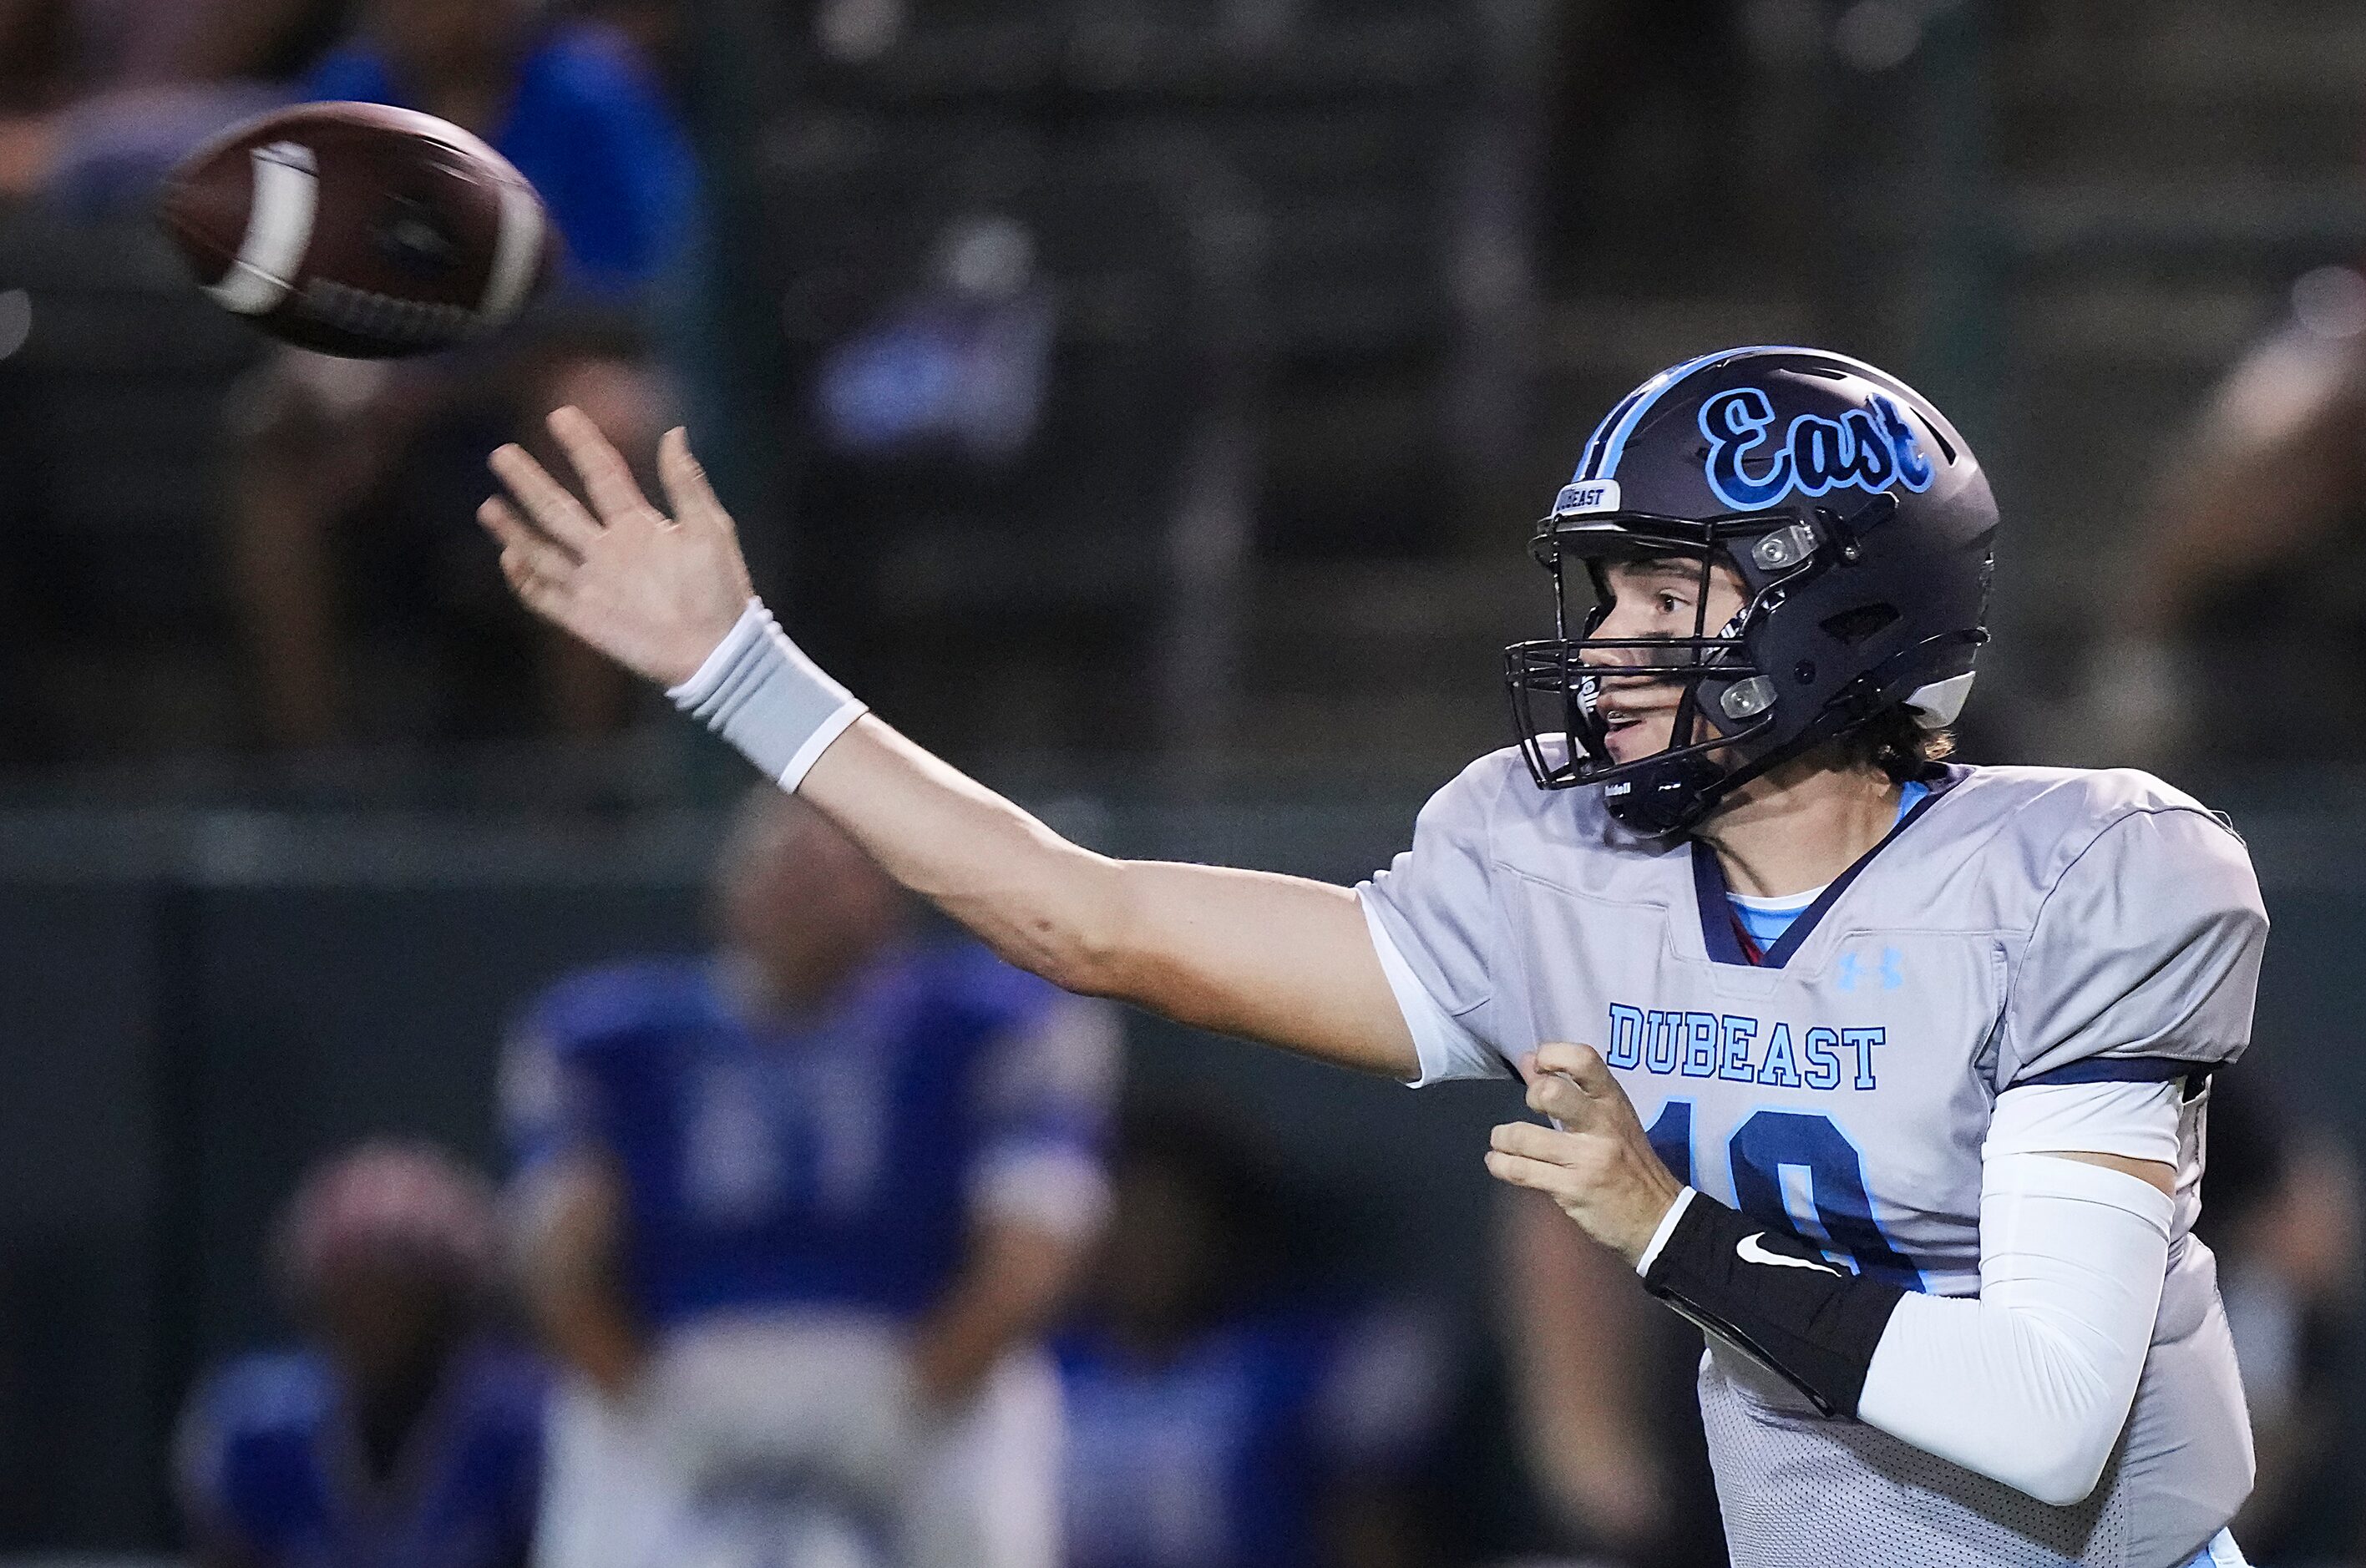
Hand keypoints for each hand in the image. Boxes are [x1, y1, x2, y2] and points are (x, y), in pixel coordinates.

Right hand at [479, 408, 754, 686]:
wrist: (719, 650)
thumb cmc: (723, 590)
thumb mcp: (709, 529)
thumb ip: (686, 483)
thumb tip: (675, 430)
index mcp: (639, 524)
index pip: (603, 475)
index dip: (582, 444)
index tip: (561, 414)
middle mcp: (610, 549)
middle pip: (559, 509)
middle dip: (531, 482)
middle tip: (502, 453)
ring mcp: (595, 584)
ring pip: (544, 551)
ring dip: (516, 530)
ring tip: (489, 506)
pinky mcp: (585, 618)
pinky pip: (545, 597)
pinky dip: (525, 580)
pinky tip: (510, 558)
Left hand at [1485, 1042, 1686, 1266]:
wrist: (1660, 1219)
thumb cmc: (1631, 1165)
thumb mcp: (1609, 1120)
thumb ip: (1568, 1088)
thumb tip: (1529, 1060)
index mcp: (1614, 1103)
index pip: (1583, 1060)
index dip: (1553, 1054)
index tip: (1538, 1064)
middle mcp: (1602, 1126)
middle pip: (1552, 1094)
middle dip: (1531, 1096)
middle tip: (1529, 1108)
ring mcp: (1587, 1159)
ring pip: (1525, 1137)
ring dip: (1503, 1138)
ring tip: (1501, 1143)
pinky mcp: (1572, 1189)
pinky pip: (1522, 1171)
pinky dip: (1500, 1164)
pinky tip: (1498, 1163)